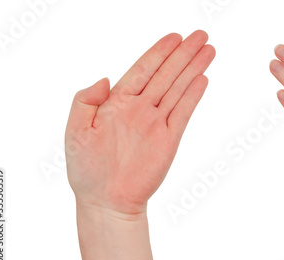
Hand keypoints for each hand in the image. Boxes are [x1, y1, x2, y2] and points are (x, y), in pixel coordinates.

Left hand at [65, 30, 215, 215]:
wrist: (106, 201)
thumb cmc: (87, 170)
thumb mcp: (75, 131)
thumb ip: (85, 100)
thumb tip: (105, 79)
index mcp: (117, 103)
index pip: (142, 70)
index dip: (159, 52)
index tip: (174, 37)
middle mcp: (140, 109)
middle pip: (166, 74)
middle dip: (183, 54)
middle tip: (201, 36)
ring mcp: (156, 123)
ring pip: (178, 89)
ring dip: (193, 69)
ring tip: (208, 51)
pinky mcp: (169, 140)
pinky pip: (183, 112)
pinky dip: (193, 96)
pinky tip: (202, 80)